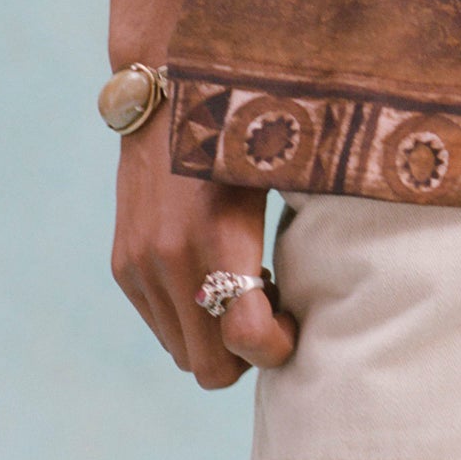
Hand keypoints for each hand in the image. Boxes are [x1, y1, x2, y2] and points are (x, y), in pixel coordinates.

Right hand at [111, 111, 296, 385]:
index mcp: (218, 234)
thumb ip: (301, 226)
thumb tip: (337, 279)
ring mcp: (140, 267)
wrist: (168, 92)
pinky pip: (159, 325)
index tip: (293, 323)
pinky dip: (189, 317)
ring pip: (181, 352)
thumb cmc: (243, 125)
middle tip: (271, 309)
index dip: (276, 348)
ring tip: (242, 285)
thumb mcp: (281, 168)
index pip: (244, 337)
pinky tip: (211, 272)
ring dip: (214, 337)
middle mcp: (170, 260)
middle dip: (245, 354)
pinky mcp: (123, 265)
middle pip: (209, 367)